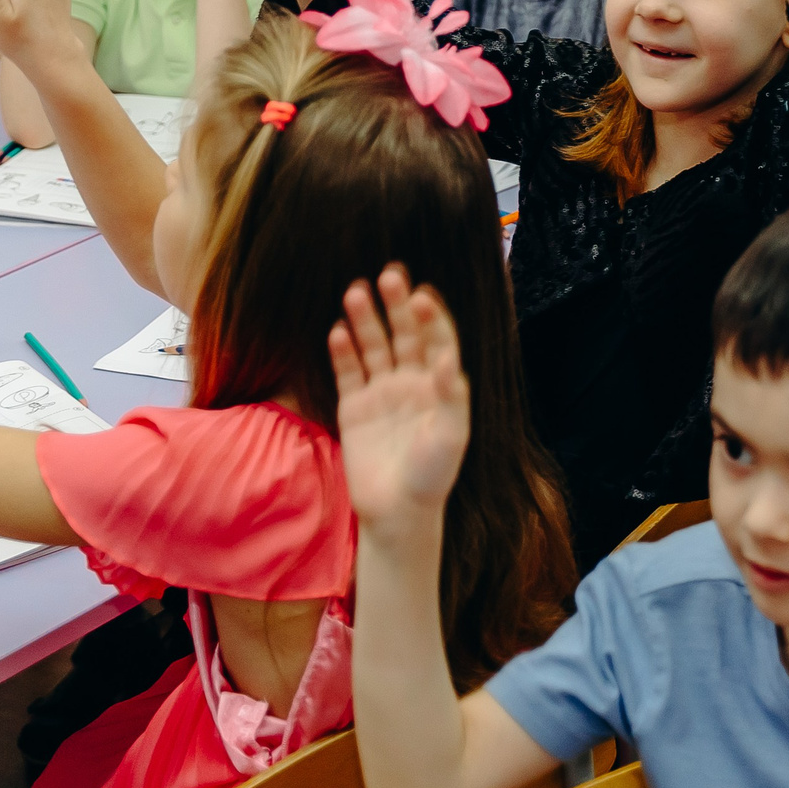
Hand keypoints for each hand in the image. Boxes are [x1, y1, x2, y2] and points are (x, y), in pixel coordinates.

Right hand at [329, 267, 468, 538]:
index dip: (431, 318)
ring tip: (356, 291)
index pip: (437, 340)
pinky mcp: (354, 408)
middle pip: (404, 334)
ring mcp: (382, 393)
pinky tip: (338, 331)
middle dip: (397, 306)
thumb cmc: (433, 475)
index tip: (422, 296)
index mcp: (440, 385)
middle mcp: (412, 382)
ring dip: (366, 320)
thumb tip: (451, 357)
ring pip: (374, 347)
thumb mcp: (451, 435)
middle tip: (390, 275)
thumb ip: (451, 395)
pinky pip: (348, 372)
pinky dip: (343, 352)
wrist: (398, 512)